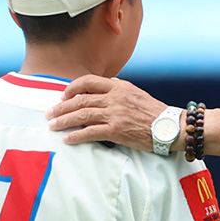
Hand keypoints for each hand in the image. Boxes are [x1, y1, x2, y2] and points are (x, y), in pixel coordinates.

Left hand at [45, 75, 167, 150]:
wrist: (170, 127)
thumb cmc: (154, 112)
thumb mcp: (136, 93)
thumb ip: (118, 90)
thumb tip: (103, 88)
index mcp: (119, 87)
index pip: (89, 81)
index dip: (72, 88)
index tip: (63, 95)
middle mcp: (115, 98)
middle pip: (80, 100)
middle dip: (61, 107)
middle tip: (49, 113)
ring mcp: (115, 114)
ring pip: (82, 115)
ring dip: (64, 121)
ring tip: (52, 126)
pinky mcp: (116, 131)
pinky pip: (90, 133)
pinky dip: (76, 136)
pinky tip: (68, 139)